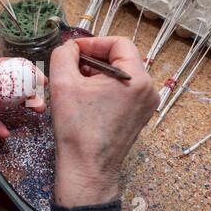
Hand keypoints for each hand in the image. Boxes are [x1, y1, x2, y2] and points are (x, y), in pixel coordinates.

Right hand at [49, 37, 158, 207]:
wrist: (87, 167)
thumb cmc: (77, 128)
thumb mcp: (63, 83)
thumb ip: (63, 55)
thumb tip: (69, 47)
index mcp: (136, 78)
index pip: (118, 43)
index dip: (93, 43)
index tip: (73, 51)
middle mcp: (147, 90)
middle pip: (120, 59)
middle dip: (93, 59)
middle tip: (71, 68)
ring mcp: (145, 105)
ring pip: (120, 75)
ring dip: (96, 74)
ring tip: (76, 85)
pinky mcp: (137, 116)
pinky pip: (121, 91)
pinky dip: (103, 88)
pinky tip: (85, 99)